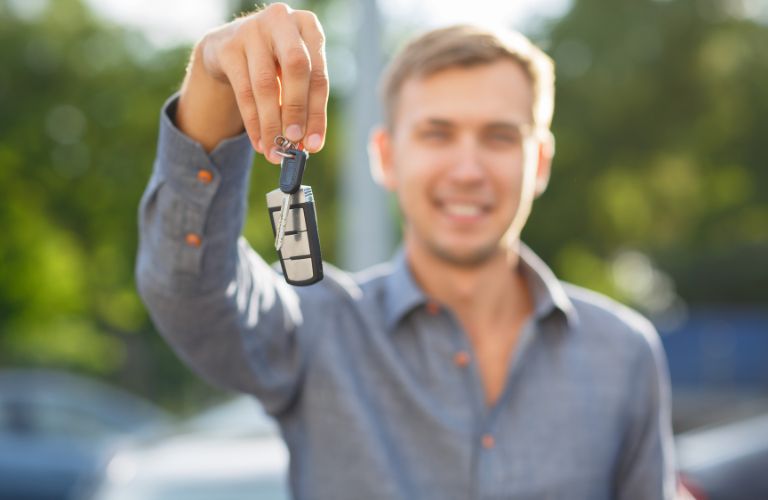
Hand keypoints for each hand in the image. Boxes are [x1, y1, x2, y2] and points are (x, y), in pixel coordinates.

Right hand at [177, 3, 327, 162]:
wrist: (230, 45)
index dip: (317, 113)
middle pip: (296, 68)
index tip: (314, 144)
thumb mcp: (294, 74)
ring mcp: (252, 30)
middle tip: (293, 141)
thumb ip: (305, 102)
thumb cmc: (274, 62)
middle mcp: (282, 21)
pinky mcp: (228, 47)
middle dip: (296, 110)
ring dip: (271, 123)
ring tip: (274, 150)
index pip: (318, 75)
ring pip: (265, 84)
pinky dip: (252, 122)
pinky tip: (259, 142)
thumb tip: (309, 144)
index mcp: (308, 27)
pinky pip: (243, 92)